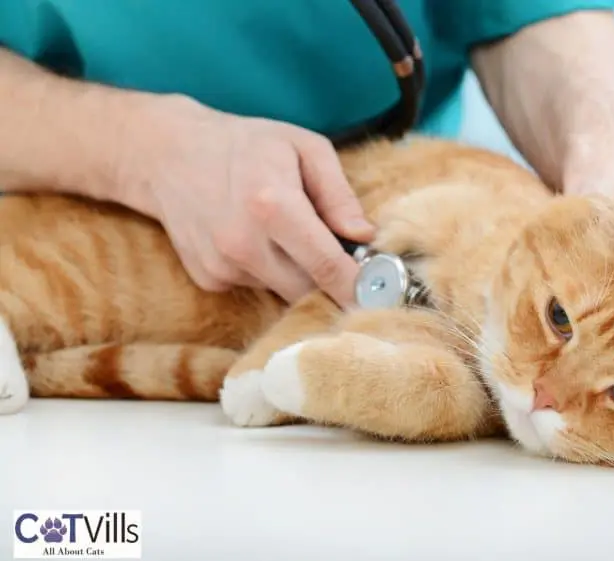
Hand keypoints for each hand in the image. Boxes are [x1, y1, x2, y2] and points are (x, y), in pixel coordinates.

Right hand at [113, 95, 373, 306]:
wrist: (166, 155)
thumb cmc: (245, 145)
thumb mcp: (303, 148)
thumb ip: (338, 193)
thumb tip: (365, 235)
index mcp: (272, 206)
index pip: (327, 266)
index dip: (359, 286)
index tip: (382, 298)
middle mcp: (244, 244)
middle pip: (309, 290)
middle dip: (333, 282)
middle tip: (345, 260)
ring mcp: (222, 267)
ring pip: (285, 291)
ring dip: (298, 274)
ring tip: (287, 234)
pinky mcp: (209, 280)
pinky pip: (258, 288)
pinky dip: (268, 272)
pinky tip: (256, 240)